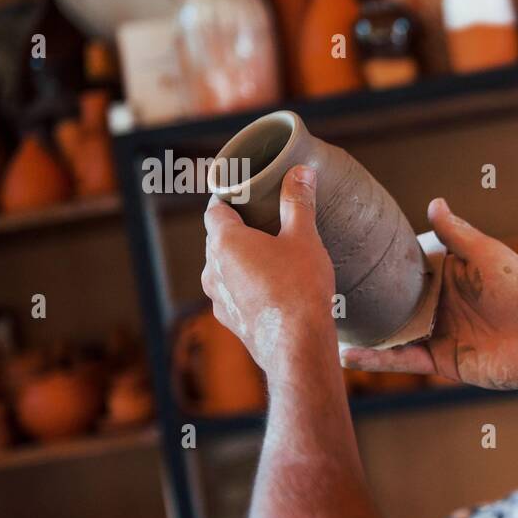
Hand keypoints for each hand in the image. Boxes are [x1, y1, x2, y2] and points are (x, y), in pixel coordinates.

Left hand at [201, 165, 336, 375]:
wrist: (297, 346)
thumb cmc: (299, 289)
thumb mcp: (304, 239)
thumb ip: (298, 202)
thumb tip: (301, 172)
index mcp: (225, 242)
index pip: (215, 209)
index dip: (229, 198)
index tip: (244, 194)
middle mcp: (212, 269)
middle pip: (219, 240)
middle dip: (239, 230)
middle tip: (266, 224)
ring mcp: (218, 298)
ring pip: (223, 270)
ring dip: (242, 262)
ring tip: (271, 260)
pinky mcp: (230, 322)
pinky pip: (234, 295)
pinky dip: (247, 288)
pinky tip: (272, 292)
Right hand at [340, 199, 517, 394]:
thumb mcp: (488, 255)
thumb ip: (458, 234)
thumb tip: (433, 202)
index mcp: (450, 275)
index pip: (409, 266)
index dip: (382, 261)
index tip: (348, 249)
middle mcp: (440, 304)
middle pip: (395, 300)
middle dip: (364, 298)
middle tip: (322, 287)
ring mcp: (439, 333)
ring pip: (393, 332)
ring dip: (363, 331)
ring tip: (324, 324)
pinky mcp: (440, 361)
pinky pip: (403, 360)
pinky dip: (376, 359)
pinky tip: (348, 356)